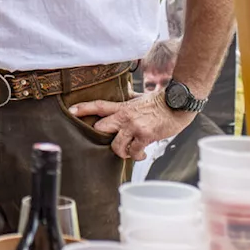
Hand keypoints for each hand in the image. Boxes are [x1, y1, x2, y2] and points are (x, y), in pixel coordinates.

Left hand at [69, 91, 194, 159]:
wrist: (178, 103)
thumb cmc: (161, 102)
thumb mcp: (140, 98)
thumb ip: (129, 99)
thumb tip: (124, 93)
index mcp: (123, 107)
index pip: (98, 106)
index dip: (83, 108)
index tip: (70, 111)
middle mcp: (125, 116)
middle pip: (101, 128)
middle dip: (102, 137)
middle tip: (112, 141)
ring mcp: (134, 126)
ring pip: (116, 146)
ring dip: (122, 152)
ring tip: (130, 151)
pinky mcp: (145, 135)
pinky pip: (134, 151)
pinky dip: (137, 156)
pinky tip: (141, 154)